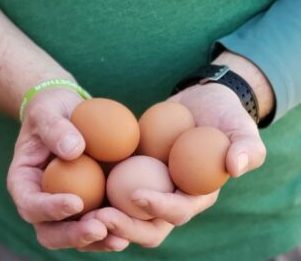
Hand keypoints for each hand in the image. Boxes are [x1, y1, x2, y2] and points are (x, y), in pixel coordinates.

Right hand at [7, 88, 128, 250]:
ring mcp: (65, 205)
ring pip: (75, 234)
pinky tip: (131, 227)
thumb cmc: (52, 110)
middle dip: (73, 235)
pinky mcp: (88, 202)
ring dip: (97, 239)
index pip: (30, 203)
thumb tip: (73, 151)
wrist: (68, 112)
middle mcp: (42, 200)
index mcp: (24, 181)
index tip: (75, 202)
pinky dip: (111, 228)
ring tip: (120, 236)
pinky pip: (97, 222)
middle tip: (99, 228)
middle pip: (50, 231)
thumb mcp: (48, 111)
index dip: (49, 209)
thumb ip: (56, 129)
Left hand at [93, 78, 266, 247]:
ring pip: (128, 213)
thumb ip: (247, 147)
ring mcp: (153, 185)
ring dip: (107, 218)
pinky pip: (116, 187)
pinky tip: (78, 187)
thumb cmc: (224, 113)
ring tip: (83, 211)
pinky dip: (100, 193)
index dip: (160, 209)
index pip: (179, 211)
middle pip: (150, 224)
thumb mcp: (241, 126)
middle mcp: (174, 196)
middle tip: (100, 217)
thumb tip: (236, 167)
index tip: (137, 196)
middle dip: (126, 226)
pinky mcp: (136, 172)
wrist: (202, 100)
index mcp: (198, 193)